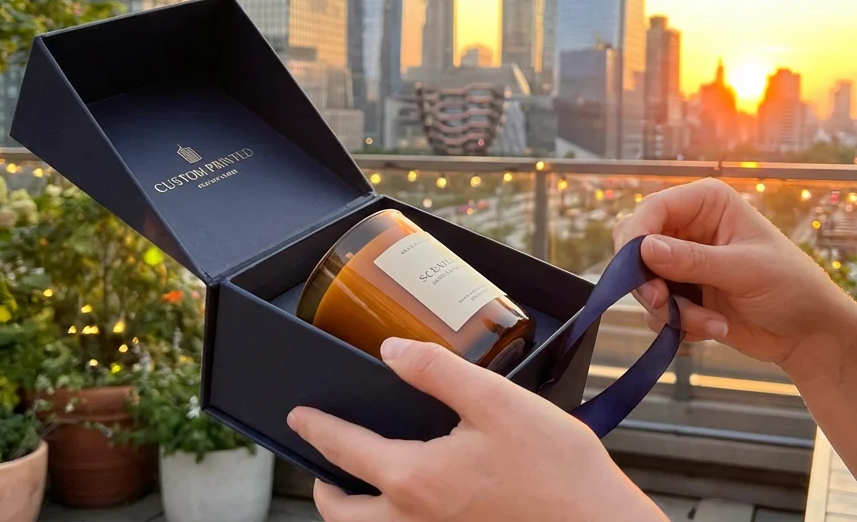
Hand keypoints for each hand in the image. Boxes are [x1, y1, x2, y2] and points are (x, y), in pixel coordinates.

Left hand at [287, 337, 667, 521]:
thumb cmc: (559, 470)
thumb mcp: (498, 402)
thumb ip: (439, 372)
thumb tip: (390, 351)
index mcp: (415, 480)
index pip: (345, 451)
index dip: (317, 428)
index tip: (298, 415)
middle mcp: (414, 521)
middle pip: (344, 516)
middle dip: (326, 490)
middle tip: (321, 468)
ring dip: (353, 516)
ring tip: (357, 494)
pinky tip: (413, 505)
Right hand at [613, 178, 856, 381]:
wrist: (808, 334)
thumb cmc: (792, 287)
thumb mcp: (745, 270)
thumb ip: (694, 261)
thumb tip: (644, 249)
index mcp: (706, 204)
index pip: (652, 210)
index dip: (636, 238)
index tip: (635, 272)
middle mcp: (689, 228)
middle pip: (636, 247)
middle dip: (648, 281)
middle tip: (665, 303)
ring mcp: (683, 264)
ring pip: (643, 284)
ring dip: (672, 311)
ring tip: (713, 323)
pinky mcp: (682, 295)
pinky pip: (656, 311)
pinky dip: (679, 325)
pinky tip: (715, 328)